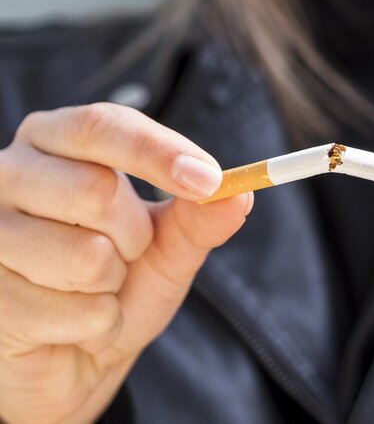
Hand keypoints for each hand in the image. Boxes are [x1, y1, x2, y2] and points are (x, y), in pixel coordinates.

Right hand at [0, 103, 251, 423]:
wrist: (74, 357)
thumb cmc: (119, 284)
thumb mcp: (168, 245)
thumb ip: (200, 216)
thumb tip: (241, 193)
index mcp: (54, 143)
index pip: (102, 125)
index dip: (158, 152)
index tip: (210, 180)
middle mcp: (10, 175)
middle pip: (95, 190)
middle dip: (136, 237)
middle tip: (127, 254)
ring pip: (85, 256)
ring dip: (112, 286)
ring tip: (94, 289)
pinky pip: (66, 312)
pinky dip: (93, 326)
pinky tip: (73, 325)